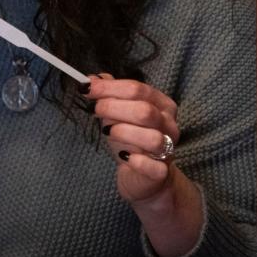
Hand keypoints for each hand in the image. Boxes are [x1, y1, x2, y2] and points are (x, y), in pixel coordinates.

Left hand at [85, 74, 203, 256]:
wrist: (143, 178)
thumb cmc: (131, 141)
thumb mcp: (119, 114)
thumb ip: (109, 94)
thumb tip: (92, 79)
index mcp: (162, 104)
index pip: (137, 88)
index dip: (110, 88)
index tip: (87, 88)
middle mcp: (169, 125)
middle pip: (144, 110)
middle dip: (114, 107)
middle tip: (96, 110)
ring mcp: (168, 149)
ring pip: (151, 137)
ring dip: (123, 132)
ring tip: (107, 132)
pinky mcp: (161, 172)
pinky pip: (152, 166)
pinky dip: (135, 160)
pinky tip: (124, 156)